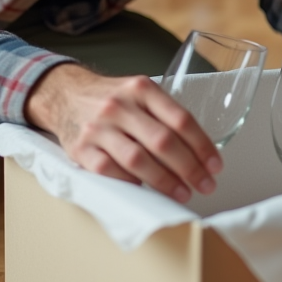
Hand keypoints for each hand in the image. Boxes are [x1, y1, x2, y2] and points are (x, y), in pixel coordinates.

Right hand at [24, 64, 221, 202]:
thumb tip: (199, 150)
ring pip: (138, 160)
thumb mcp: (139, 92)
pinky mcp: (81, 148)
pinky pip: (110, 172)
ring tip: (182, 193)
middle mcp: (120, 106)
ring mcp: (98, 127)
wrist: (65, 95)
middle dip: (190, 168)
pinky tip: (146, 191)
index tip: (216, 166)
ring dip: (165, 181)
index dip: (202, 146)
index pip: (181, 119)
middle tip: (205, 185)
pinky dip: (131, 183)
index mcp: (142, 89)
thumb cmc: (112, 98)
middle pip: (163, 142)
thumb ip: (164, 114)